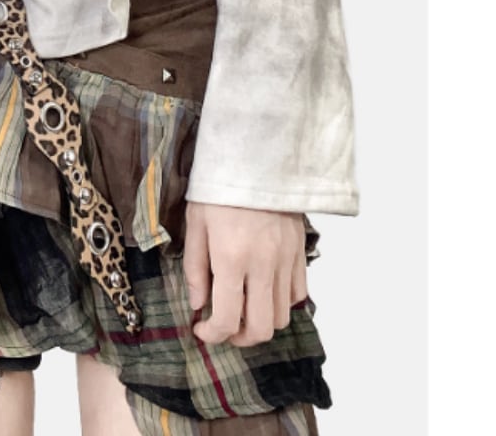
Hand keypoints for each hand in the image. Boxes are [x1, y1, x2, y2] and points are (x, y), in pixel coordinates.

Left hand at [182, 202, 308, 346]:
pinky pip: (298, 294)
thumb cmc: (217, 188)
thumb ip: (195, 269)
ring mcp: (286, 260)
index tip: (200, 328)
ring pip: (282, 317)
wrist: (255, 157)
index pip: (227, 319)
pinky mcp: (300, 252)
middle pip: (261, 329)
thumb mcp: (195, 224)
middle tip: (223, 326)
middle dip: (239, 338)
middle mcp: (263, 265)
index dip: (212, 335)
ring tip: (243, 309)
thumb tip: (198, 305)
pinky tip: (263, 290)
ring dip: (261, 322)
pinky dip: (281, 303)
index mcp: (231, 258)